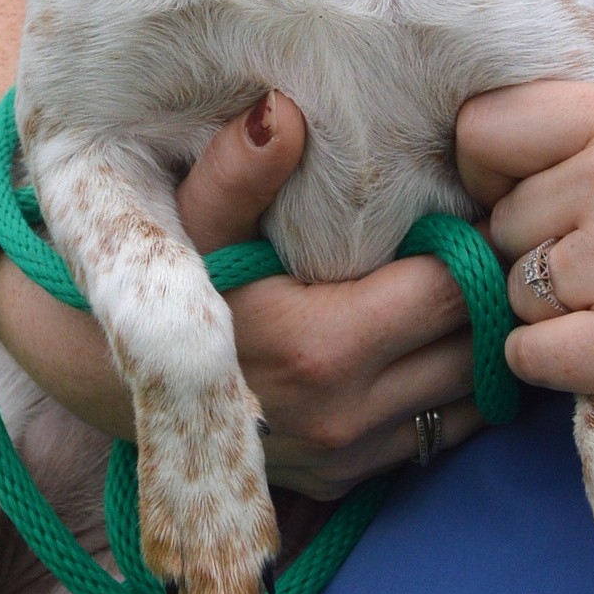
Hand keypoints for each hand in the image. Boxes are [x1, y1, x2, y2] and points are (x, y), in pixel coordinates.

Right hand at [0, 93, 482, 498]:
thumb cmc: (166, 275)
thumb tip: (280, 110)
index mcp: (321, 347)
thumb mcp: (192, 217)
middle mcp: (345, 416)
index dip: (467, 242)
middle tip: (472, 242)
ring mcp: (350, 457)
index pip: (451, 289)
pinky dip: (446, 391)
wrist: (113, 375)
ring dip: (471, 345)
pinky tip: (422, 342)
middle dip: (480, 294)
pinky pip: (439, 435)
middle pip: (473, 345)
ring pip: (469, 397)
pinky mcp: (349, 482)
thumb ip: (240, 169)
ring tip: (452, 289)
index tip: (462, 208)